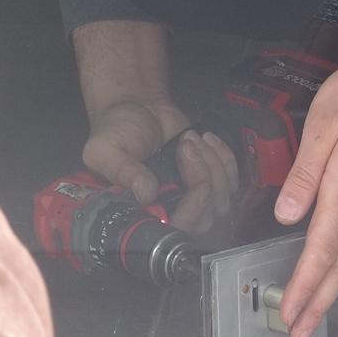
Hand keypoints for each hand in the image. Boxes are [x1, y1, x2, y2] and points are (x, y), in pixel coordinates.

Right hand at [83, 99, 237, 233]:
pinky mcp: (210, 179)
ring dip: (213, 165)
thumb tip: (146, 194)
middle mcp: (170, 209)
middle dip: (202, 178)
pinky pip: (232, 180)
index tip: (199, 186)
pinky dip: (225, 157)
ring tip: (190, 139)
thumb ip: (122, 172)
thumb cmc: (116, 130)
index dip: (192, 213)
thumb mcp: (106, 150)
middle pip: (205, 217)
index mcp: (143, 212)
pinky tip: (208, 138)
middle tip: (185, 147)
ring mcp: (192, 196)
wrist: (137, 106)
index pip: (176, 231)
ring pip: (221, 200)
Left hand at [274, 36, 337, 336]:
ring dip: (333, 290)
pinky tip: (336, 272)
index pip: (321, 248)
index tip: (290, 314)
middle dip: (319, 304)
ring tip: (315, 314)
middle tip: (299, 335)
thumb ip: (305, 171)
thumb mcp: (323, 121)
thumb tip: (288, 215)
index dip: (305, 286)